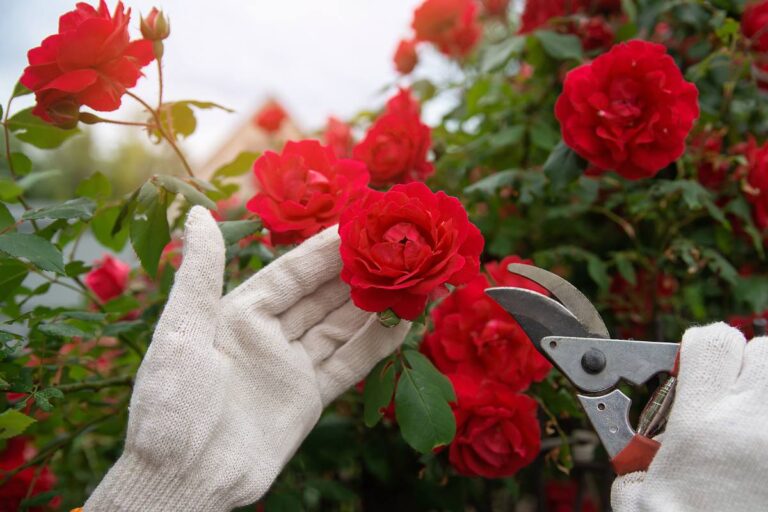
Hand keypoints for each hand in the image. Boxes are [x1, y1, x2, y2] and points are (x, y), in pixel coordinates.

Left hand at [85, 206, 409, 511]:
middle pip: (322, 296)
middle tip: (396, 246)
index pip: (291, 273)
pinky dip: (377, 343)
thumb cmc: (170, 403)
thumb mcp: (181, 330)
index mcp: (238, 313)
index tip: (360, 225)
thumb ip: (202, 272)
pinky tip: (402, 321)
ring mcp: (292, 366)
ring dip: (375, 304)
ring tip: (410, 277)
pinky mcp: (310, 398)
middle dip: (357, 272)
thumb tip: (199, 212)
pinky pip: (349, 363)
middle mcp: (269, 335)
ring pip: (341, 326)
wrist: (184, 478)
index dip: (325, 250)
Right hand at [611, 323, 767, 510]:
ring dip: (767, 397)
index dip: (699, 352)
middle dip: (745, 370)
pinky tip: (764, 462)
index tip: (693, 375)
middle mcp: (760, 429)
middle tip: (730, 405)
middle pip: (764, 351)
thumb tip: (643, 434)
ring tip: (753, 433)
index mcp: (704, 432)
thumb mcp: (641, 504)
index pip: (711, 341)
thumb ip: (635, 458)